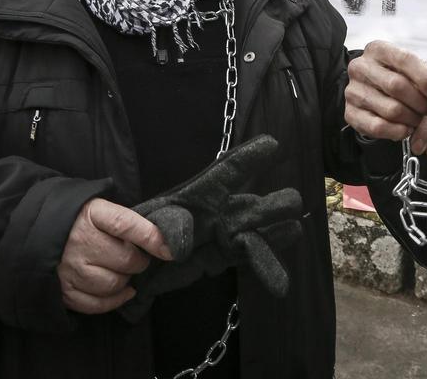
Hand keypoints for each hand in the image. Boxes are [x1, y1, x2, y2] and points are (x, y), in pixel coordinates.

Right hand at [58, 197, 172, 314]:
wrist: (41, 231)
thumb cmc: (81, 220)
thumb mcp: (103, 209)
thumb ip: (130, 222)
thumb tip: (165, 243)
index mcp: (92, 214)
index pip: (126, 225)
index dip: (152, 238)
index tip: (170, 250)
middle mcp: (79, 241)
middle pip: (125, 260)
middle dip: (138, 262)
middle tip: (137, 259)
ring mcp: (69, 267)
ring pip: (113, 284)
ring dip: (125, 281)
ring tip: (122, 271)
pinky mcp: (63, 289)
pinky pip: (96, 304)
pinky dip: (113, 300)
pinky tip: (121, 291)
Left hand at [118, 135, 302, 321]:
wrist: (132, 264)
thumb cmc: (136, 232)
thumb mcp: (143, 224)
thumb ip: (163, 228)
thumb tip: (182, 244)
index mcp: (199, 195)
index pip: (226, 172)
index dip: (249, 158)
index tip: (273, 144)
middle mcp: (220, 211)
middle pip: (253, 206)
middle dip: (273, 204)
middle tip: (290, 203)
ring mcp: (227, 234)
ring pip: (259, 233)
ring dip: (276, 233)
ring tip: (294, 231)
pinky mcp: (226, 256)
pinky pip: (250, 259)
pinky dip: (266, 268)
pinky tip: (281, 282)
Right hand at [345, 40, 426, 143]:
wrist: (371, 89)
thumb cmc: (396, 75)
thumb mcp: (410, 66)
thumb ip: (424, 73)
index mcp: (377, 49)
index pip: (404, 59)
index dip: (425, 78)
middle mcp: (360, 67)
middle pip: (396, 86)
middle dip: (420, 101)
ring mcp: (352, 91)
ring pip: (390, 109)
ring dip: (411, 118)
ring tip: (418, 118)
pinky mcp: (350, 113)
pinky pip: (378, 127)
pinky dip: (397, 131)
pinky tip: (405, 129)